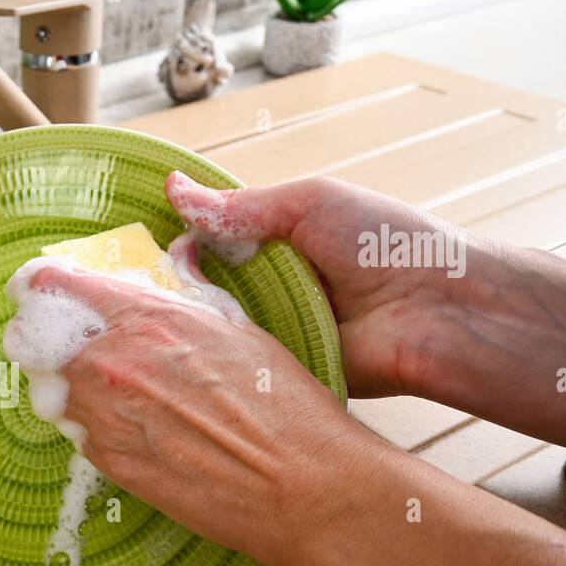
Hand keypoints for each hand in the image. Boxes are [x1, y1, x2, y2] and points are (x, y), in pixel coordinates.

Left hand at [24, 261, 378, 565]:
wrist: (299, 483)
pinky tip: (129, 427)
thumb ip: (192, 294)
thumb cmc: (282, 404)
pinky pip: (75, 431)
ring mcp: (102, 417)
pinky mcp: (107, 463)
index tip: (36, 288)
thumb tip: (179, 258)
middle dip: (49, 338)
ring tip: (107, 393)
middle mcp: (110, 364)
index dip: (39, 283)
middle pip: (36, 339)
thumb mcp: (238, 328)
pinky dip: (88, 424)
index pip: (55, 285)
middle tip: (71, 345)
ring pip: (48, 388)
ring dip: (64, 384)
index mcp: (143, 318)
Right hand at [166, 171, 565, 459]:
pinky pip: (237, 367)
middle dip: (170, 290)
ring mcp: (273, 335)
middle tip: (126, 294)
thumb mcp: (309, 205)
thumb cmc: (387, 245)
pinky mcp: (280, 375)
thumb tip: (173, 190)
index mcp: (276, 246)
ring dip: (186, 327)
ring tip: (140, 328)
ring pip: (211, 332)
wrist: (438, 314)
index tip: (135, 251)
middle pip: (201, 291)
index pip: (207, 246)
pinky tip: (176, 360)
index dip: (174, 247)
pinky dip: (214, 363)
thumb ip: (240, 206)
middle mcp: (269, 291)